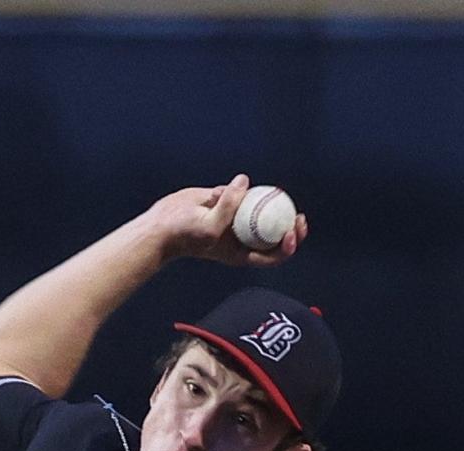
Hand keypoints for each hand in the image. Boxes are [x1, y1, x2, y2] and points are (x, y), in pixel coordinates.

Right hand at [148, 176, 306, 269]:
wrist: (164, 225)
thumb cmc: (186, 234)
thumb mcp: (209, 226)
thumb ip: (228, 206)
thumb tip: (244, 182)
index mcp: (243, 252)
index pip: (273, 255)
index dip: (289, 245)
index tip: (291, 231)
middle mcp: (244, 237)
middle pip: (276, 234)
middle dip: (291, 226)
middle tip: (299, 215)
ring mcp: (237, 220)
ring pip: (262, 211)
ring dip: (267, 202)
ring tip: (266, 193)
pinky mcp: (229, 204)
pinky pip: (243, 194)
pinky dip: (239, 189)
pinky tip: (224, 190)